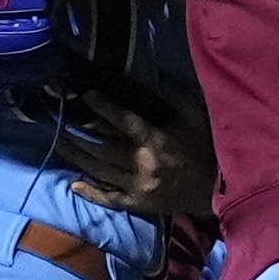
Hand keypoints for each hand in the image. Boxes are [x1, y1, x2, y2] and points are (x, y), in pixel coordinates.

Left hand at [57, 100, 218, 216]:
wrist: (219, 190)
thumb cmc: (207, 151)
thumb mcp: (196, 118)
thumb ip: (175, 98)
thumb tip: (156, 76)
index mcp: (154, 140)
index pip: (122, 120)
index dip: (102, 106)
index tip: (86, 96)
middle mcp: (140, 163)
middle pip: (101, 146)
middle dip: (79, 132)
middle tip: (61, 120)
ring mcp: (136, 186)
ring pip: (99, 170)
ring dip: (77, 156)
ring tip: (59, 143)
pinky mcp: (138, 203)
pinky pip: (110, 199)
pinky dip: (92, 193)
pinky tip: (75, 185)